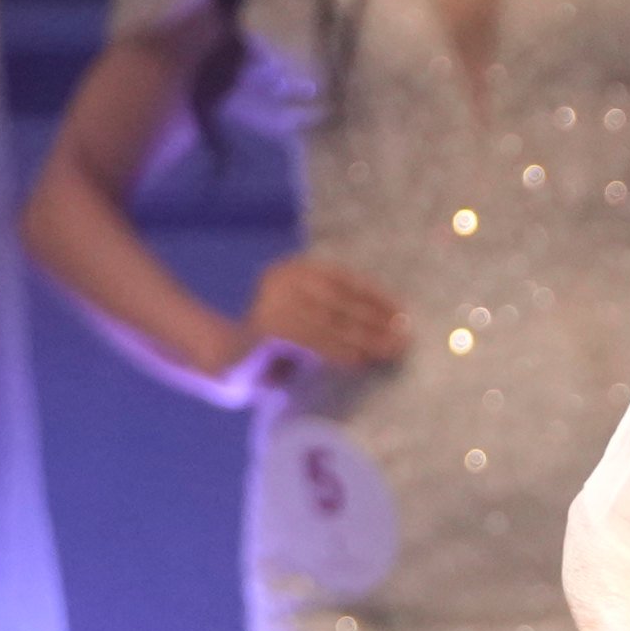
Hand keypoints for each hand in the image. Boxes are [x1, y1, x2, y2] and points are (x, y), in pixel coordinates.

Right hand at [210, 253, 409, 402]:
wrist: (226, 359)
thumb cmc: (276, 342)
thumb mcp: (309, 317)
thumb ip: (338, 313)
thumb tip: (389, 322)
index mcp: (293, 269)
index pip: (342, 278)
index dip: (374, 295)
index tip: (401, 312)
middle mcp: (281, 278)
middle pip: (339, 300)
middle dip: (374, 320)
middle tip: (403, 337)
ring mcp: (271, 301)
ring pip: (329, 321)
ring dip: (363, 339)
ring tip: (389, 352)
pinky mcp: (266, 329)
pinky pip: (312, 341)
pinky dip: (339, 352)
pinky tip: (360, 361)